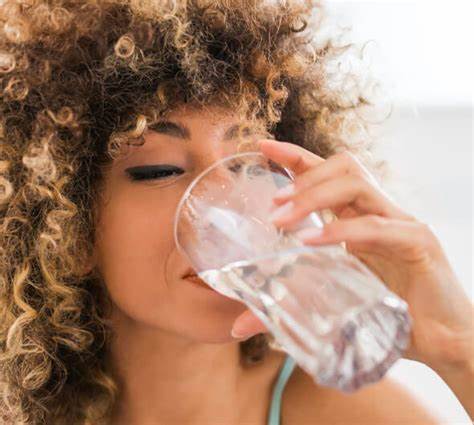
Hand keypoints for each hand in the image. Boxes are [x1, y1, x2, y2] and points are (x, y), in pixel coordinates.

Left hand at [231, 139, 472, 370]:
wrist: (442, 343)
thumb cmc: (386, 317)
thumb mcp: (331, 301)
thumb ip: (287, 305)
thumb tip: (239, 324)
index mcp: (359, 218)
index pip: (327, 173)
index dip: (295, 156)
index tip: (262, 147)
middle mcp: (379, 212)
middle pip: (343, 166)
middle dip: (303, 176)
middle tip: (272, 201)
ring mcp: (400, 223)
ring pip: (356, 185)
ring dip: (313, 196)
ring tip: (281, 218)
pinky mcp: (417, 243)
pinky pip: (374, 226)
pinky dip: (339, 231)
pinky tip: (310, 242)